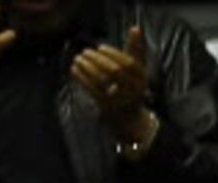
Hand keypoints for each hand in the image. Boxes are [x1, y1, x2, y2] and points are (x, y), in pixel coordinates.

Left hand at [70, 25, 153, 140]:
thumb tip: (135, 28)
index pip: (129, 64)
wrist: (130, 119)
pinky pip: (92, 89)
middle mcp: (133, 91)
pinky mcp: (106, 107)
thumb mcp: (137, 70)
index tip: (100, 47)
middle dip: (98, 60)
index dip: (114, 54)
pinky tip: (74, 68)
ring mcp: (120, 100)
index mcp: (142, 80)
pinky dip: (81, 78)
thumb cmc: (131, 87)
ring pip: (102, 80)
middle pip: (115, 72)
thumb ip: (135, 50)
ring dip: (87, 67)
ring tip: (78, 58)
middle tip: (86, 52)